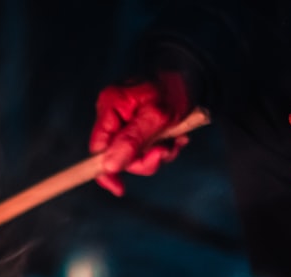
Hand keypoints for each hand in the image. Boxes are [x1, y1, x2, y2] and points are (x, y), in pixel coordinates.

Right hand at [89, 72, 191, 196]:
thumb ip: (132, 141)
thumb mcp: (157, 117)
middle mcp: (113, 114)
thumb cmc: (175, 89)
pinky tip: (175, 138)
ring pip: (134, 155)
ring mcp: (125, 122)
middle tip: (165, 152)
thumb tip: (109, 166)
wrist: (193, 75)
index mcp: (111, 105)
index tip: (119, 188)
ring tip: (176, 141)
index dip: (106, 170)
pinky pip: (144, 149)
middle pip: (117, 155)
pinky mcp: (137, 127)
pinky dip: (161, 148)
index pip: (98, 147)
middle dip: (145, 159)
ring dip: (158, 154)